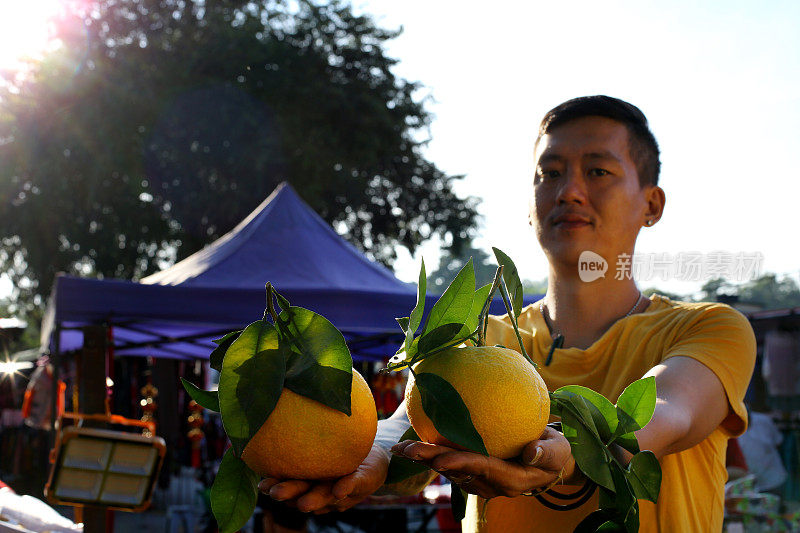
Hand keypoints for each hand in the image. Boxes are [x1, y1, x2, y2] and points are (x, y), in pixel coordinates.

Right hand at [257, 444, 390, 513]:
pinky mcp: (363, 481)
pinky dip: (347, 486)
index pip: (290, 482)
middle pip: (305, 492)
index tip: (262, 486)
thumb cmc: (340, 447)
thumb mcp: (318, 441)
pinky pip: (354, 483)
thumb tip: (273, 416)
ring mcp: (342, 486)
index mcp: (310, 478)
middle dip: (291, 494)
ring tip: (305, 503)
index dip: (276, 485)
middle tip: (276, 494)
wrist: (375, 455)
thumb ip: (300, 437)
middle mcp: (323, 486)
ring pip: (327, 494)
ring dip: (316, 499)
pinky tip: (339, 489)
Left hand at [391, 425, 577, 498]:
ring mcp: (481, 481)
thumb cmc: (556, 453)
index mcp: (510, 479)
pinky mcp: (475, 474)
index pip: (480, 467)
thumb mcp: (558, 451)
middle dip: (430, 461)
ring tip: (402, 447)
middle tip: (404, 449)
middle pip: (457, 471)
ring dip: (425, 460)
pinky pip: (451, 465)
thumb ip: (547, 452)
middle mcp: (491, 484)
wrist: (551, 463)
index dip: (458, 462)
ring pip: (449, 471)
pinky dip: (432, 455)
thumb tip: (532, 452)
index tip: (438, 457)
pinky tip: (414, 444)